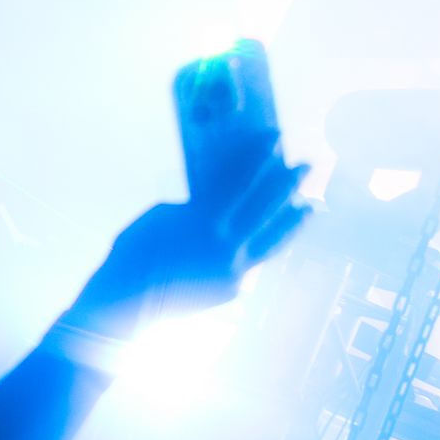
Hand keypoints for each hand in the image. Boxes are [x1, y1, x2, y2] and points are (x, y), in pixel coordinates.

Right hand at [67, 150, 308, 335]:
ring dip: (293, 221)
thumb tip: (215, 200)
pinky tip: (272, 236)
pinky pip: (253, 262)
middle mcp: (226, 245)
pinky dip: (262, 246)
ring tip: (310, 206)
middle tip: (307, 165)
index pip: (240, 181)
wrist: (128, 299)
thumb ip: (193, 207)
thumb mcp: (162, 215)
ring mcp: (234, 269)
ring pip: (274, 241)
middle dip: (288, 183)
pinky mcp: (233, 288)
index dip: (258, 158)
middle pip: (266, 207)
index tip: (275, 139)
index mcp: (204, 220)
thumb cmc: (135, 250)